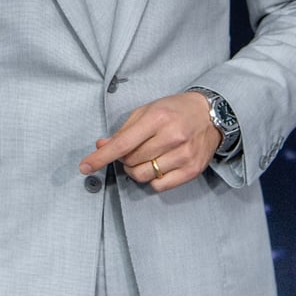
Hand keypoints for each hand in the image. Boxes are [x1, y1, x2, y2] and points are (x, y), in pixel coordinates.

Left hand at [79, 91, 220, 191]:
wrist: (211, 114)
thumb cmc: (175, 110)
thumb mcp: (147, 111)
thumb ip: (124, 130)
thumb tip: (102, 146)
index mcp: (158, 118)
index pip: (123, 144)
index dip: (101, 157)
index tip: (85, 166)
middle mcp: (172, 137)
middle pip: (131, 161)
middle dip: (124, 159)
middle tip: (131, 151)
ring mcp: (184, 155)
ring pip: (143, 176)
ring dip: (136, 170)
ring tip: (144, 159)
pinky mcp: (192, 170)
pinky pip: (159, 186)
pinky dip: (152, 179)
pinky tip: (158, 166)